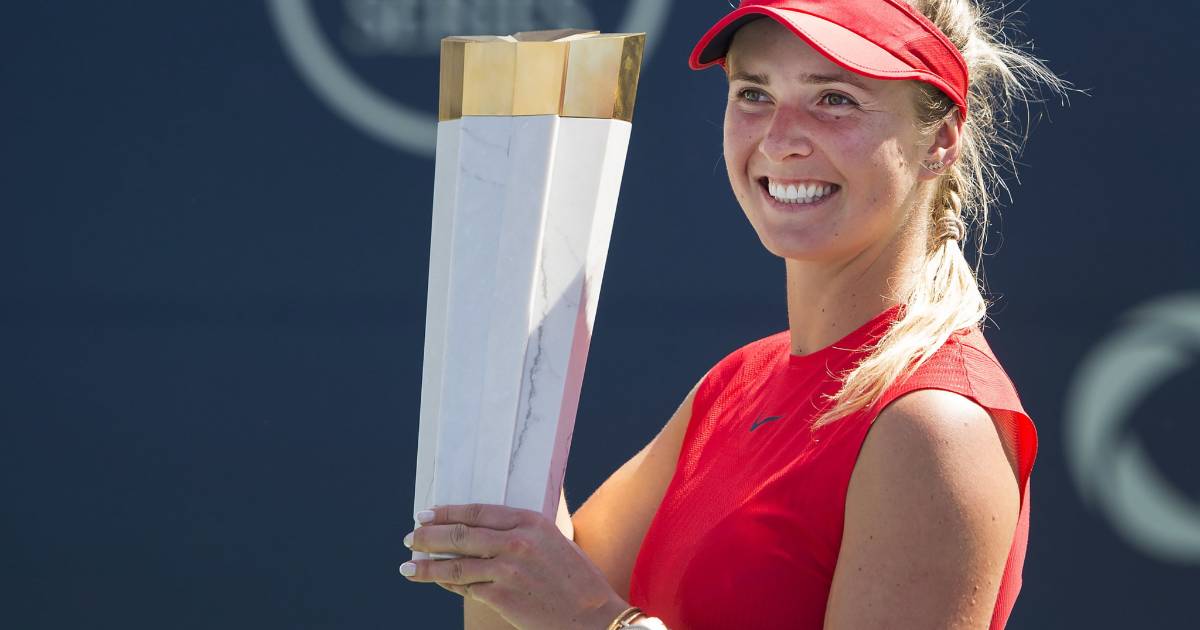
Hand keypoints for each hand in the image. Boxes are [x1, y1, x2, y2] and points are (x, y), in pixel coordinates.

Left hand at [401, 503, 630, 629]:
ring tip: (407, 566)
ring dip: (426, 566)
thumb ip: (521, 532)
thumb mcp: (553, 540)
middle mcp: (515, 541)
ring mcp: (506, 570)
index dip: (446, 512)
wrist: (594, 616)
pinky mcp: (501, 597)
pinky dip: (445, 585)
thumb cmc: (576, 579)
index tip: (425, 515)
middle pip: (459, 535)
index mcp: (530, 521)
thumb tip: (484, 532)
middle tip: (410, 538)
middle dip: (428, 537)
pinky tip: (435, 583)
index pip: (476, 512)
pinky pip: (465, 589)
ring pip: (455, 565)